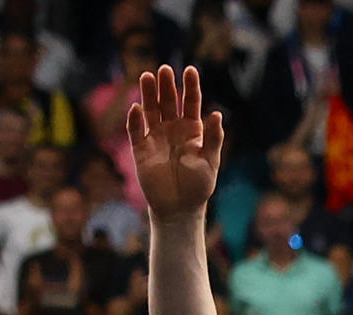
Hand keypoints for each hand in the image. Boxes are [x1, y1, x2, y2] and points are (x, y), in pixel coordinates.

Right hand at [129, 64, 222, 220]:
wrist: (180, 207)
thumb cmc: (198, 186)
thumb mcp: (210, 162)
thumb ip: (213, 138)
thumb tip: (217, 114)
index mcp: (192, 130)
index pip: (191, 103)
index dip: (190, 87)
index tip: (190, 70)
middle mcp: (173, 129)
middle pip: (168, 102)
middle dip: (166, 85)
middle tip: (164, 69)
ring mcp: (155, 136)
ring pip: (150, 110)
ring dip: (148, 94)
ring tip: (147, 76)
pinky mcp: (140, 148)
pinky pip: (136, 130)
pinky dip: (135, 119)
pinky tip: (137, 108)